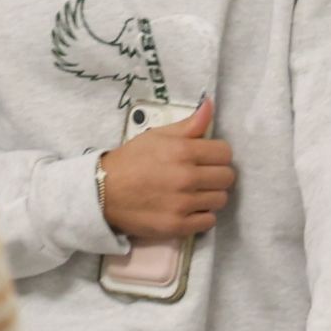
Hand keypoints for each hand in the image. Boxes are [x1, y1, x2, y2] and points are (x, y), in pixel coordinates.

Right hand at [97, 96, 231, 239]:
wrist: (102, 192)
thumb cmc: (131, 161)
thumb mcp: (157, 136)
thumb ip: (188, 125)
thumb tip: (210, 105)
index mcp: (182, 151)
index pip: (225, 153)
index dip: (217, 154)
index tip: (206, 159)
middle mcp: (186, 177)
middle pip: (227, 177)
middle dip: (217, 175)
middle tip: (201, 176)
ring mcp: (183, 204)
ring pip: (221, 200)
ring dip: (210, 196)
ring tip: (194, 193)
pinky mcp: (178, 226)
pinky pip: (209, 221)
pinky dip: (201, 216)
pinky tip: (188, 209)